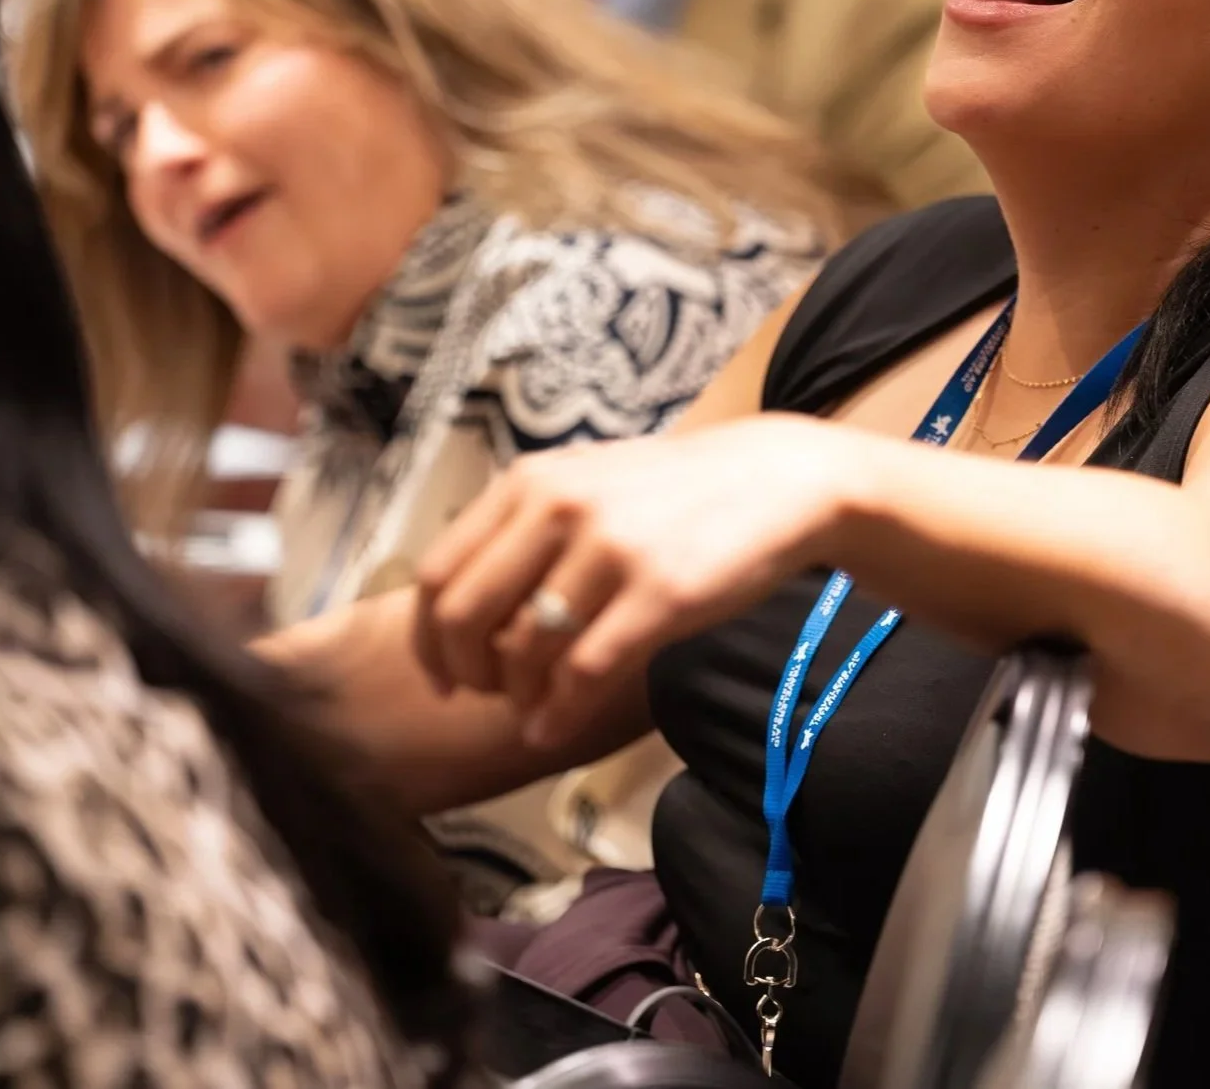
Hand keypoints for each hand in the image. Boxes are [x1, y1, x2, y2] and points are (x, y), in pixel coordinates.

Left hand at [412, 415, 867, 742]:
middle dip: (469, 674)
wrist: (779, 480)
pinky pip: (582, 674)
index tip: (444, 677)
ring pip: (523, 652)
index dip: (429, 640)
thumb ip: (526, 527)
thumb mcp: (589, 483)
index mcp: (531, 482)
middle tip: (493, 695)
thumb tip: (461, 611)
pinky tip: (554, 729)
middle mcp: (560, 508)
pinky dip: (556, 715)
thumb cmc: (679, 492)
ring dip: (519, 698)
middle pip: (465, 618)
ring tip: (538, 708)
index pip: (439, 573)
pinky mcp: (659, 594)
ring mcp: (610, 550)